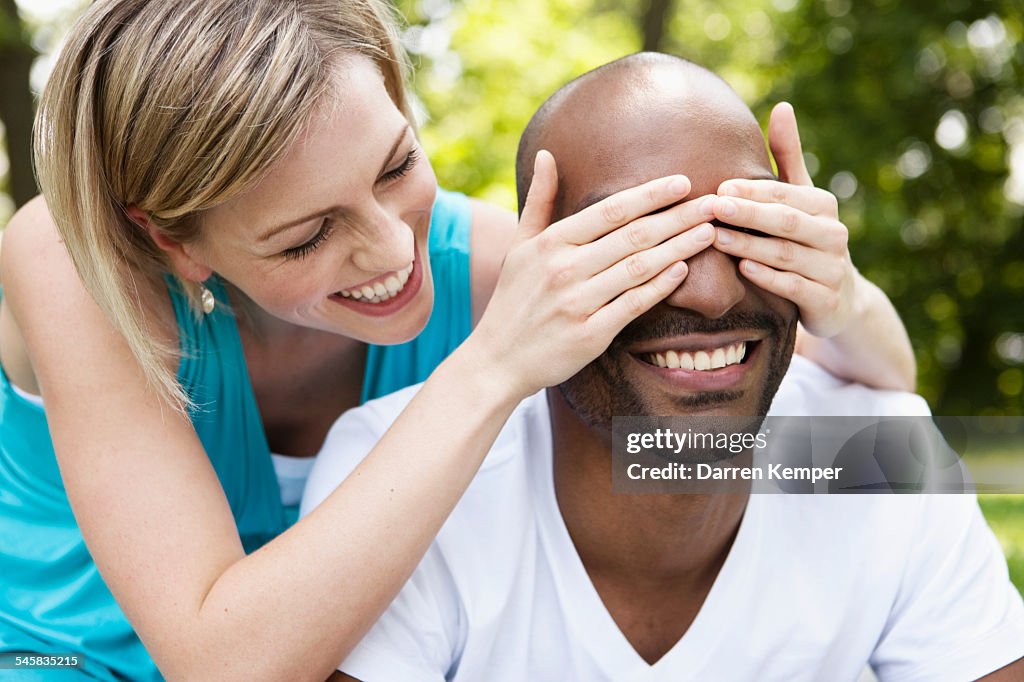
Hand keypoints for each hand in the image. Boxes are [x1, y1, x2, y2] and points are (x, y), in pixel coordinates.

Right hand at [470, 150, 716, 397]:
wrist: (498, 359)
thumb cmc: (513, 299)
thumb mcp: (520, 246)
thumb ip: (539, 200)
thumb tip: (547, 154)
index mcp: (551, 243)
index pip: (610, 211)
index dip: (649, 195)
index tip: (682, 182)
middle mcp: (565, 269)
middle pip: (633, 235)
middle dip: (678, 217)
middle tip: (713, 203)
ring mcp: (578, 302)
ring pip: (639, 267)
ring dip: (678, 247)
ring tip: (708, 232)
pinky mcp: (590, 334)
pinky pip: (634, 304)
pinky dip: (660, 286)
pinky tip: (683, 270)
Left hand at [709, 102, 856, 337]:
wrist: (839, 299)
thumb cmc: (806, 239)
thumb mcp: (801, 198)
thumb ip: (788, 156)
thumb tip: (782, 106)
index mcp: (823, 206)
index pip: (785, 194)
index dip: (753, 190)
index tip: (719, 185)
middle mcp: (833, 234)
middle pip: (786, 221)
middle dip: (749, 213)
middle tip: (713, 207)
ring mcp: (831, 269)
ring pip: (786, 254)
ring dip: (750, 244)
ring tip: (717, 237)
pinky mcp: (825, 301)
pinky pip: (794, 287)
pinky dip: (769, 277)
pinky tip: (744, 269)